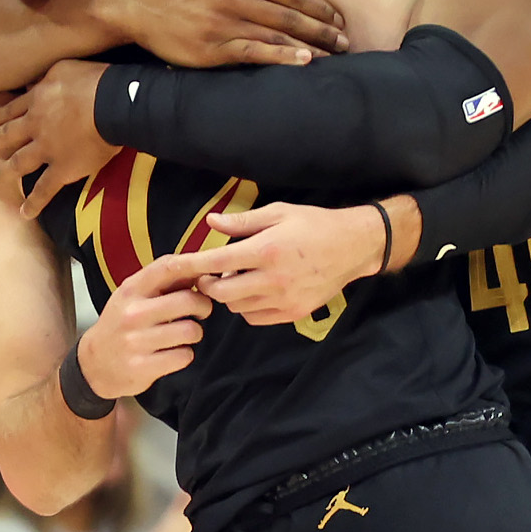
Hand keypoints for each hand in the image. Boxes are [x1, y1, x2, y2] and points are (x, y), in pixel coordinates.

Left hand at [0, 61, 117, 216]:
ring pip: (17, 164)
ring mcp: (46, 149)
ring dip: (1, 174)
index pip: (10, 110)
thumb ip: (45, 77)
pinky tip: (24, 213)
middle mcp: (35, 126)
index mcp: (36, 101)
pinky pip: (45, 189)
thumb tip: (33, 82)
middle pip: (5, 136)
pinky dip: (35, 202)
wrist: (112, 104)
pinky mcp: (63, 169)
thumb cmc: (93, 80)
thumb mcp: (63, 67)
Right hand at [78, 253, 215, 398]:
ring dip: (195, 333)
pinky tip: (173, 353)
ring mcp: (136, 341)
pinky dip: (185, 355)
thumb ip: (162, 282)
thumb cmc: (121, 324)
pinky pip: (184, 356)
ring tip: (184, 334)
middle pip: (188, 300)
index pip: (167, 267)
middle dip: (204, 306)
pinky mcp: (142, 367)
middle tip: (201, 311)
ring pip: (190, 331)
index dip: (196, 264)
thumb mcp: (133, 296)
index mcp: (132, 290)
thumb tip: (200, 269)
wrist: (94, 363)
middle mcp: (133, 313)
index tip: (214, 267)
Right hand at [113, 0, 346, 67]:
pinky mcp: (212, 48)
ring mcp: (223, 23)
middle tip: (347, 42)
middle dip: (324, 30)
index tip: (339, 18)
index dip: (320, 6)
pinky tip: (303, 62)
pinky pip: (253, 54)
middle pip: (290, 16)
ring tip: (335, 57)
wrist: (142, 0)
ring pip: (276, 36)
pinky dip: (281, 58)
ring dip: (311, 47)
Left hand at [186, 203, 385, 325]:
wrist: (352, 247)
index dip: (193, 266)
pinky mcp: (293, 313)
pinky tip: (254, 292)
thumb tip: (210, 222)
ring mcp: (284, 299)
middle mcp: (273, 278)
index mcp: (266, 250)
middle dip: (209, 285)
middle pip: (222, 294)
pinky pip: (256, 318)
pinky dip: (247, 308)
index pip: (218, 262)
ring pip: (238, 308)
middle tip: (210, 275)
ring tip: (238, 279)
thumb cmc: (313, 224)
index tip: (177, 266)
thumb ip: (242, 222)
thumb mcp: (278, 213)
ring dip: (229, 296)